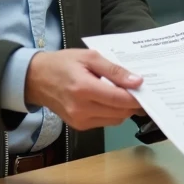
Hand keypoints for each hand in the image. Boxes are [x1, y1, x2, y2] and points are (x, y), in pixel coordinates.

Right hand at [24, 49, 142, 130]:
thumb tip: (137, 81)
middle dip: (132, 103)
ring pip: (115, 120)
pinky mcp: (79, 126)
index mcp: (84, 89)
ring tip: (122, 93)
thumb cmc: (63, 63)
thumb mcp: (89, 57)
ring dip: (123, 109)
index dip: (136, 97)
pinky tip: (109, 100)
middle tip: (138, 90)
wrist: (36, 79)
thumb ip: (114, 70)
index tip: (147, 90)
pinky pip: (104, 122)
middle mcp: (81, 109)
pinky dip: (112, 112)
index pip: (119, 99)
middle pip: (120, 112)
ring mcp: (79, 121)